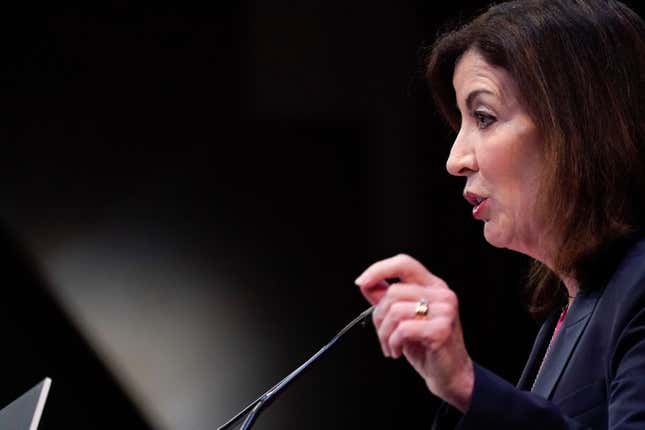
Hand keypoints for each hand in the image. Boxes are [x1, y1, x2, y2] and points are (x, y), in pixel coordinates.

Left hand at [355, 254, 473, 411]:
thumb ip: (385, 298)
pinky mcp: (441, 329)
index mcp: (433, 285)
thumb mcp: (403, 317)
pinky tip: (397, 351)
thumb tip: (365, 282)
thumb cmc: (426, 345)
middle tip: (382, 334)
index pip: (404, 263)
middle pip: (393, 292)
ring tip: (390, 345)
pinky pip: (402, 329)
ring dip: (384, 333)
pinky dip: (393, 343)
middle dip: (379, 316)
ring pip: (395, 311)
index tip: (362, 282)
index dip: (379, 269)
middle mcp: (442, 294)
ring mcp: (445, 310)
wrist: (449, 374)